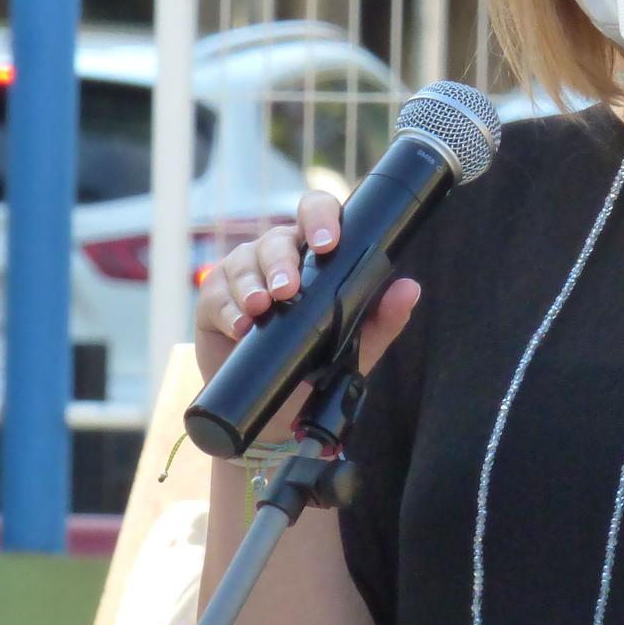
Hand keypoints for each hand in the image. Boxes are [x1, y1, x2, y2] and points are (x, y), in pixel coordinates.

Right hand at [192, 188, 421, 442]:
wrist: (275, 410)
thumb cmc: (316, 364)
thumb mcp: (355, 345)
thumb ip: (383, 318)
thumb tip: (409, 289)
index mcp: (314, 255)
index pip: (316, 214)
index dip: (320, 218)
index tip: (327, 244)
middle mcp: (278, 255)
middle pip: (277, 239)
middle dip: (281, 262)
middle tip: (287, 290)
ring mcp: (243, 273)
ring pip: (244, 262)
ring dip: (251, 284)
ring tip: (260, 307)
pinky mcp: (214, 298)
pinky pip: (216, 293)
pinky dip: (228, 309)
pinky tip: (239, 325)